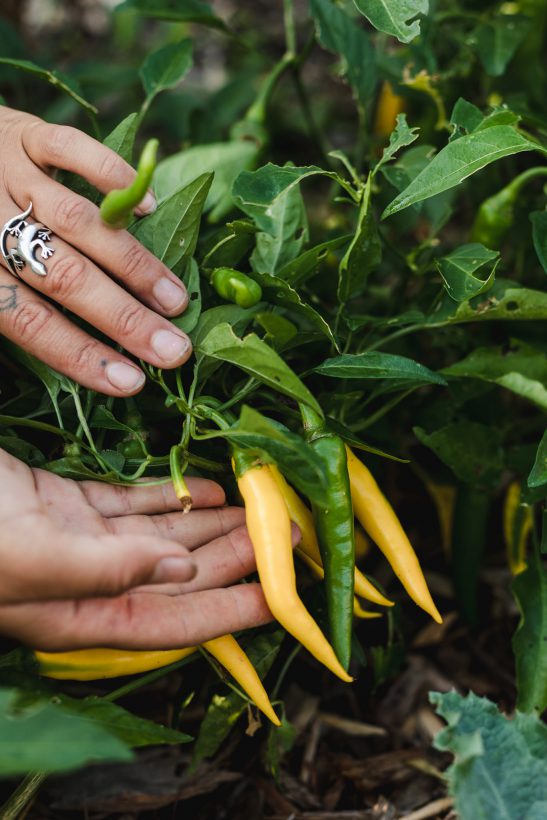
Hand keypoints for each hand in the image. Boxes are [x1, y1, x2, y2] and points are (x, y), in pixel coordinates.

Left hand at [0, 105, 190, 395]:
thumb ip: (18, 305)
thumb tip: (86, 351)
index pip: (30, 321)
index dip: (82, 354)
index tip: (133, 383)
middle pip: (63, 278)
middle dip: (124, 319)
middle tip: (174, 350)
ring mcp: (4, 171)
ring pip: (79, 223)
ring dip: (134, 265)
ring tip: (176, 298)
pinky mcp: (21, 131)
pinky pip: (71, 149)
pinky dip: (113, 177)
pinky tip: (150, 208)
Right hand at [0, 448, 283, 650]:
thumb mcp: (36, 560)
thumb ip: (111, 570)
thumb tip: (183, 574)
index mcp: (81, 612)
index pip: (173, 623)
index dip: (230, 612)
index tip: (281, 599)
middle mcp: (88, 581)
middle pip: (178, 575)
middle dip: (234, 558)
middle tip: (287, 539)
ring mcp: (80, 538)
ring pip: (163, 534)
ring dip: (211, 525)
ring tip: (261, 510)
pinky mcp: (68, 501)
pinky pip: (133, 502)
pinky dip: (171, 497)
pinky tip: (209, 490)